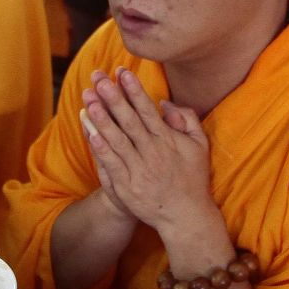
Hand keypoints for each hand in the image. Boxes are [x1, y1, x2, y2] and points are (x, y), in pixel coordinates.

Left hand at [80, 68, 215, 238]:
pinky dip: (100, 147)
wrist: (186, 216)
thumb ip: (187, 120)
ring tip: (88, 98)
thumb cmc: (193, 178)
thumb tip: (165, 103)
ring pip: (116, 139)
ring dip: (101, 118)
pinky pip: (111, 163)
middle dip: (113, 98)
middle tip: (100, 79)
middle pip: (129, 120)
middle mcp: (152, 152)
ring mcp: (138, 170)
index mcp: (168, 140)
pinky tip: (89, 132)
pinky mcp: (127, 186)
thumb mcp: (200, 145)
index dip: (134, 90)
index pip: (147, 110)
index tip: (122, 72)